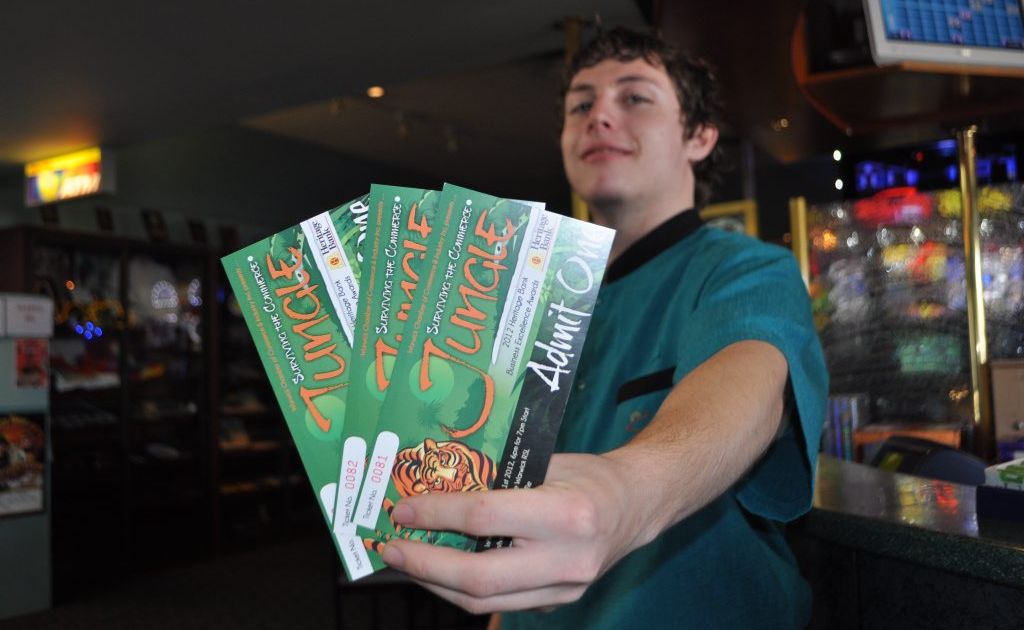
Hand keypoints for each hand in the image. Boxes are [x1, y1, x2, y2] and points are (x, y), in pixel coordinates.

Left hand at [379, 452, 648, 613]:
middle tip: (391, 550)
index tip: (402, 510)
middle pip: (479, 577)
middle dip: (425, 565)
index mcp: (566, 514)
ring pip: (485, 601)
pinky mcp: (560, 603)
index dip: (436, 515)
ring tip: (408, 563)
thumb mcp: (546, 461)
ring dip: (437, 584)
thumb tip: (436, 484)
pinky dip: (465, 591)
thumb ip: (497, 477)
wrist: (638, 505)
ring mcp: (565, 589)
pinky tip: (443, 573)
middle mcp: (567, 559)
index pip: (485, 518)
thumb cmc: (589, 475)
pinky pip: (502, 604)